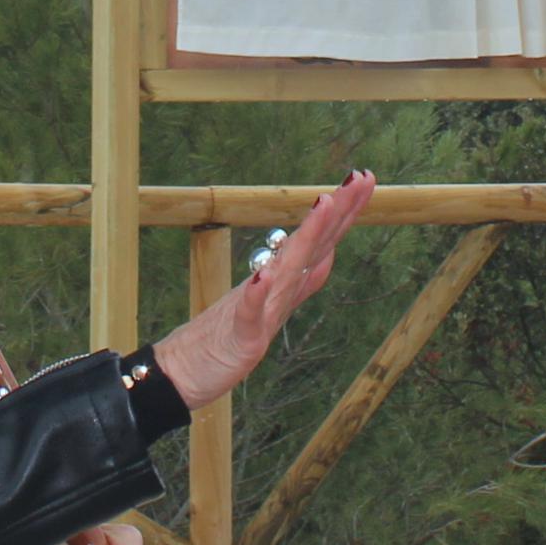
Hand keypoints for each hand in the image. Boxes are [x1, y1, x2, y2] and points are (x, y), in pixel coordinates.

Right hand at [149, 172, 372, 407]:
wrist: (180, 369)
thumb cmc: (227, 337)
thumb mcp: (274, 309)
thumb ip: (300, 282)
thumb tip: (327, 255)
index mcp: (282, 282)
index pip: (320, 242)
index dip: (344, 212)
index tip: (365, 177)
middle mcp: (272, 287)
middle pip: (310, 243)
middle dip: (338, 210)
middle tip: (360, 175)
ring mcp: (255, 309)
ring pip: (285, 268)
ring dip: (306, 236)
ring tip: (324, 203)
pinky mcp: (239, 336)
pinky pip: (248, 313)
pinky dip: (255, 293)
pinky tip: (263, 276)